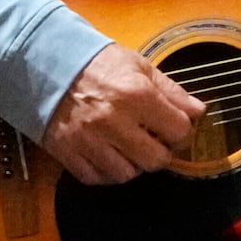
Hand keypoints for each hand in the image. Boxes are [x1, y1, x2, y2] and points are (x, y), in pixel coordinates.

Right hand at [41, 44, 205, 184]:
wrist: (42, 62)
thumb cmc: (94, 62)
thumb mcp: (138, 66)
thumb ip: (171, 91)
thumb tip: (198, 110)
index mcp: (137, 95)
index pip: (179, 130)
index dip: (182, 131)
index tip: (174, 128)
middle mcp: (115, 122)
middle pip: (156, 160)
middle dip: (159, 152)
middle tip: (152, 140)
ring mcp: (89, 140)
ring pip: (127, 174)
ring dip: (132, 164)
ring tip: (127, 147)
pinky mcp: (68, 152)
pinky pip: (96, 178)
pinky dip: (105, 172)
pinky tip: (106, 155)